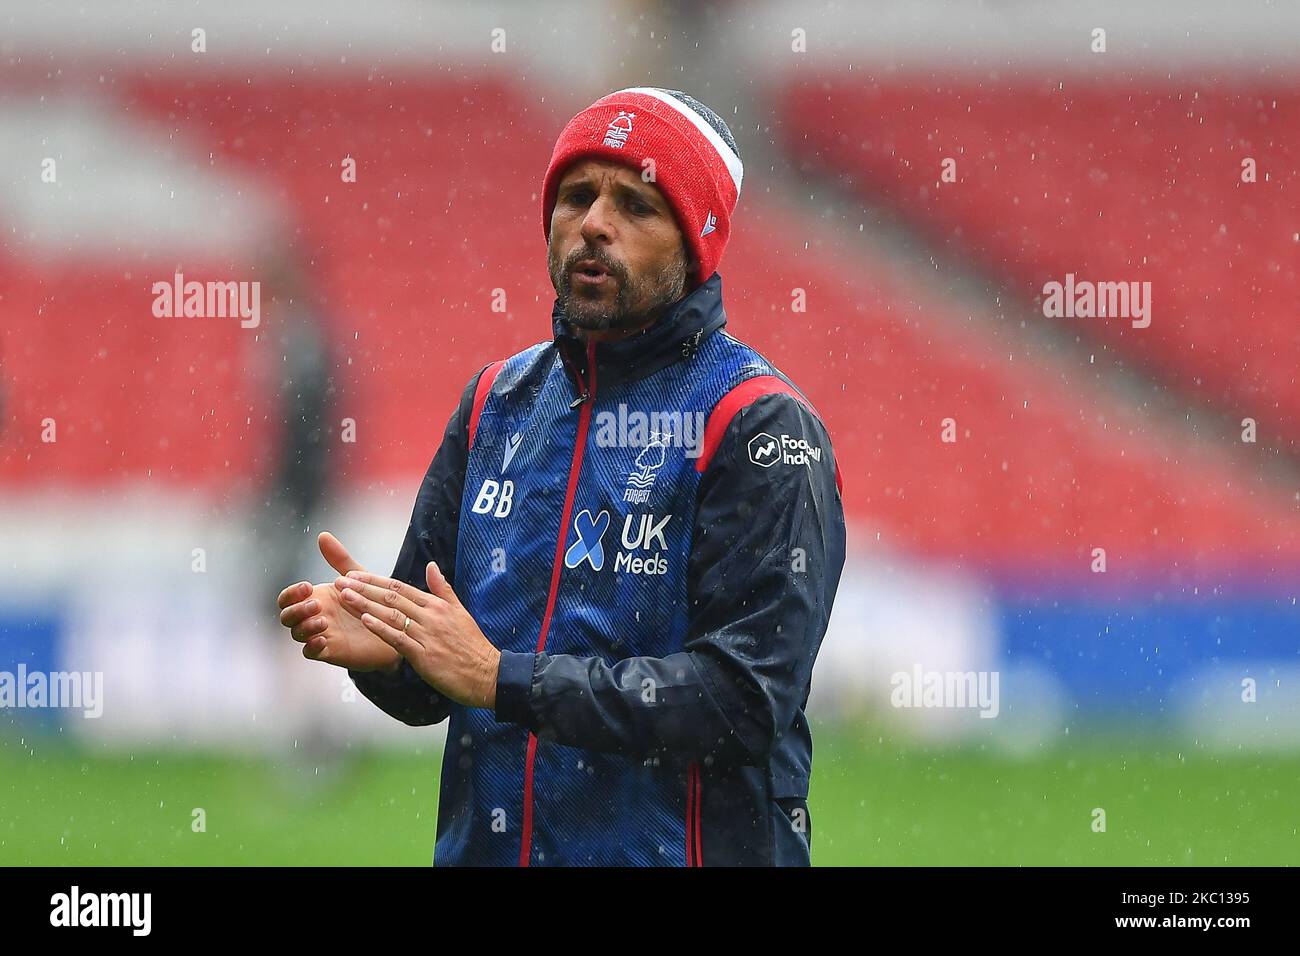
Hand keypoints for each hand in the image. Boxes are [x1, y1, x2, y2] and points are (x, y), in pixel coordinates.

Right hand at [276, 531, 402, 672]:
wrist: (394, 627)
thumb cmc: (373, 600)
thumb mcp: (358, 578)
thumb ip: (340, 559)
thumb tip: (323, 535)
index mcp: (316, 598)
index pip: (288, 598)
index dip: (291, 593)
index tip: (308, 587)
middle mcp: (313, 616)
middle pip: (287, 617)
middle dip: (296, 610)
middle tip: (316, 605)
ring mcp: (320, 634)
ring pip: (297, 634)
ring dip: (305, 627)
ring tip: (323, 620)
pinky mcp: (330, 652)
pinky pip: (310, 652)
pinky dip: (312, 646)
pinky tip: (323, 639)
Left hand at [333, 561, 501, 708]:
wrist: (487, 673)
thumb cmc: (472, 645)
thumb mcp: (460, 612)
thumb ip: (442, 589)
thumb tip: (431, 566)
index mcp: (436, 605)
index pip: (400, 588)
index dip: (375, 581)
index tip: (354, 574)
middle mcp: (430, 616)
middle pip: (391, 598)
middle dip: (363, 588)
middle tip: (341, 581)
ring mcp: (426, 635)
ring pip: (391, 615)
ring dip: (365, 604)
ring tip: (345, 596)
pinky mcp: (424, 655)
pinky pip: (398, 638)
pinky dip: (381, 628)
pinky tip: (364, 620)